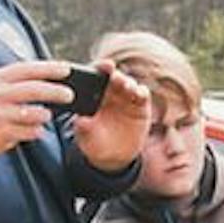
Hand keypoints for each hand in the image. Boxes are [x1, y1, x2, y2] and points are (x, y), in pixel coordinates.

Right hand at [0, 61, 74, 163]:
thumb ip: (12, 81)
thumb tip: (43, 76)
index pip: (26, 69)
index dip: (48, 68)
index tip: (66, 69)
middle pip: (33, 89)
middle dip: (55, 91)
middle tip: (69, 94)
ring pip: (33, 113)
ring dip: (44, 115)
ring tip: (46, 116)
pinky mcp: (2, 133)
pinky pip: (29, 132)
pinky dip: (36, 131)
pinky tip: (36, 131)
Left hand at [70, 55, 149, 171]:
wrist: (113, 156)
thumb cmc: (95, 143)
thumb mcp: (86, 137)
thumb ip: (84, 128)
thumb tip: (80, 121)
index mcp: (94, 95)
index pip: (97, 75)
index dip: (100, 68)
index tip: (103, 66)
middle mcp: (111, 93)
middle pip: (114, 77)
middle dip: (115, 74)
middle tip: (114, 75)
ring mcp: (127, 98)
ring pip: (129, 84)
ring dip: (129, 83)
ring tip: (127, 87)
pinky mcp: (140, 107)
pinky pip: (143, 95)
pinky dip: (142, 92)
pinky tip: (140, 94)